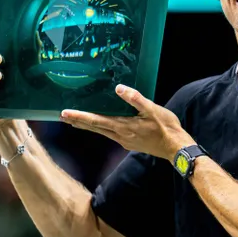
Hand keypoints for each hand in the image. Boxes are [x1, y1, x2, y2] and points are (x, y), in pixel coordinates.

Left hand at [60, 85, 194, 161]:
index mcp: (124, 127)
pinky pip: (110, 134)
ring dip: (87, 126)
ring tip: (74, 121)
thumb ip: (135, 99)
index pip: (96, 121)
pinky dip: (100, 128)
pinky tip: (101, 126)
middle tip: (62, 117)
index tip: (64, 113)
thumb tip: (119, 88)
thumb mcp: (153, 110)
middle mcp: (120, 136)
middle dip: (78, 122)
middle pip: (94, 128)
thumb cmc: (166, 128)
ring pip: (101, 132)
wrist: (175, 147)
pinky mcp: (130, 143)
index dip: (79, 117)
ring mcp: (125, 141)